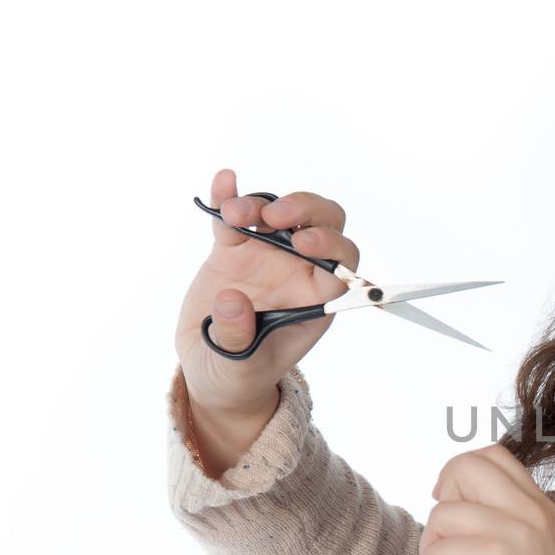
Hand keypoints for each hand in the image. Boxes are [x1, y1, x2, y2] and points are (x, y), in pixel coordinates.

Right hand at [173, 167, 362, 418]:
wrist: (211, 368)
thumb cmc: (240, 372)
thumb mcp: (238, 366)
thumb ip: (238, 337)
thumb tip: (232, 301)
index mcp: (316, 302)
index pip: (342, 266)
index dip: (330, 246)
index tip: (304, 242)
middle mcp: (299, 272)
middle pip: (322, 224)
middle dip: (306, 211)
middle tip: (274, 217)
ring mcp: (267, 256)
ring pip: (279, 214)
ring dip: (261, 205)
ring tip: (234, 215)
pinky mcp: (233, 249)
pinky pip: (236, 216)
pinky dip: (230, 197)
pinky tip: (224, 181)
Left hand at [416, 445, 554, 554]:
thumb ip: (501, 524)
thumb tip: (447, 498)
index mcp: (542, 508)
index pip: (492, 455)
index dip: (458, 477)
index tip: (453, 515)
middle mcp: (533, 511)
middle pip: (464, 465)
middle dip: (441, 504)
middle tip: (449, 546)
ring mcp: (517, 530)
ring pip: (441, 513)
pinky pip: (436, 552)